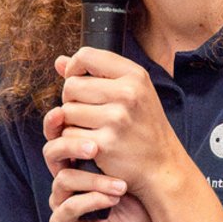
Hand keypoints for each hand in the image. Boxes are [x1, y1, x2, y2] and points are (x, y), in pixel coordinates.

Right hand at [42, 103, 152, 221]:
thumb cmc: (135, 213)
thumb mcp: (136, 178)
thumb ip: (132, 152)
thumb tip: (142, 115)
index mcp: (80, 164)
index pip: (66, 136)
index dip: (71, 124)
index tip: (92, 115)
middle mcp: (66, 180)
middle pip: (53, 151)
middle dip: (71, 144)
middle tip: (94, 146)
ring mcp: (61, 202)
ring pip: (64, 179)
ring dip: (94, 179)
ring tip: (120, 186)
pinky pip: (68, 207)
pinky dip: (92, 200)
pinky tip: (113, 200)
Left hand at [51, 48, 188, 199]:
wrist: (162, 165)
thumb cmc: (145, 126)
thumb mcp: (133, 92)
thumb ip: (98, 74)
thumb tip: (59, 62)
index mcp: (135, 76)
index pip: (86, 56)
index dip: (74, 68)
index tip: (77, 81)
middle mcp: (127, 94)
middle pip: (71, 86)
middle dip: (71, 99)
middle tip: (85, 111)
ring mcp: (116, 119)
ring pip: (66, 111)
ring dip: (71, 122)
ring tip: (90, 128)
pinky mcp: (104, 144)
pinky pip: (68, 135)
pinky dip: (74, 141)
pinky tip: (90, 143)